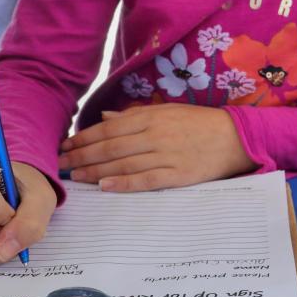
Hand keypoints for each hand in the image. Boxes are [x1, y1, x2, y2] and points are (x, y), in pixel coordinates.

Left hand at [58, 104, 255, 191]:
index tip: (65, 145)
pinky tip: (105, 186)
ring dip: (95, 170)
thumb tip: (105, 118)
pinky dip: (124, 183)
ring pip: (123, 164)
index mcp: (153, 117)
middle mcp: (156, 135)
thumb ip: (136, 115)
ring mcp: (167, 156)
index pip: (109, 128)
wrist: (236, 137)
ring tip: (75, 176)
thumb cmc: (200, 123)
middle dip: (82, 155)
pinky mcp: (178, 175)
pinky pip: (146, 180)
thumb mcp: (169, 111)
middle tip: (60, 164)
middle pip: (111, 146)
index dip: (84, 138)